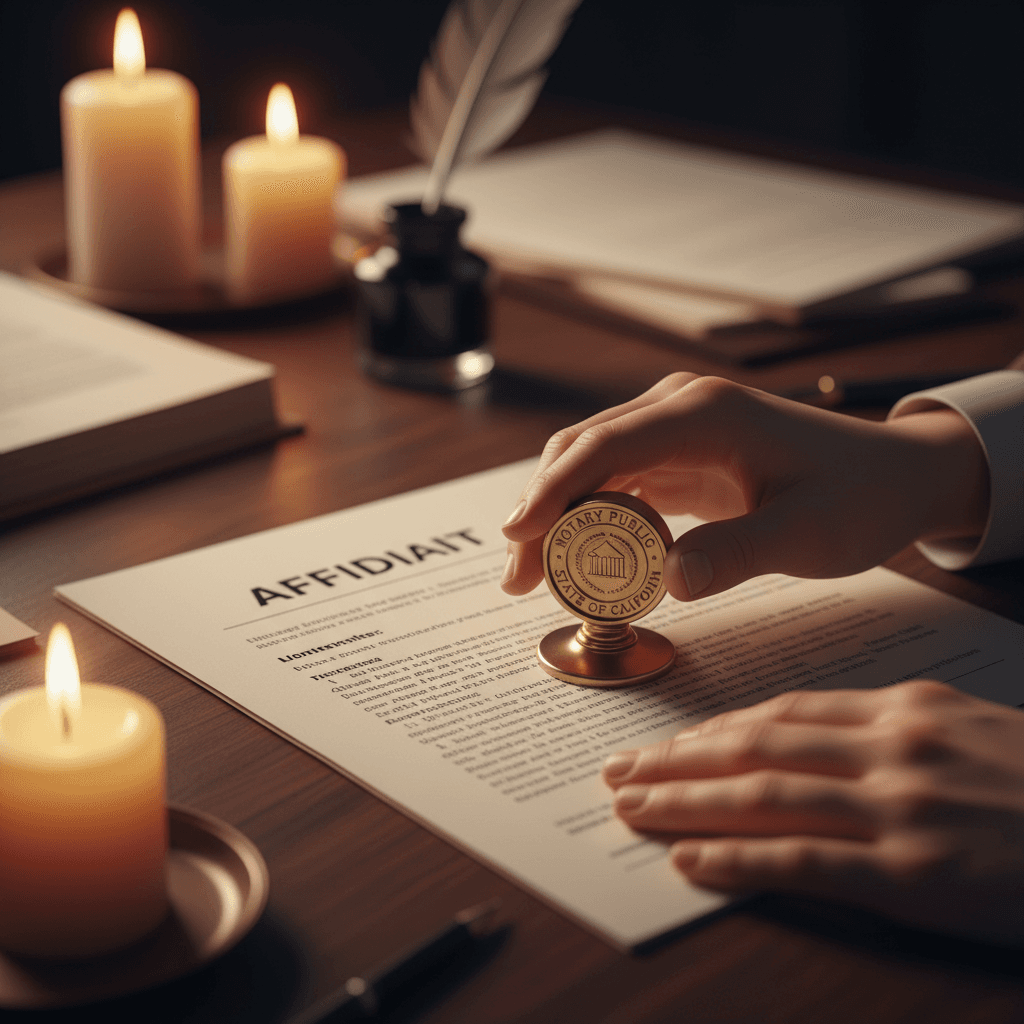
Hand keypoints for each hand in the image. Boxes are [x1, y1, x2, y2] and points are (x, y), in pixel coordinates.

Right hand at [500, 374, 987, 600]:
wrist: (894, 476)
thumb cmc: (858, 495)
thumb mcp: (807, 532)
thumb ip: (738, 554)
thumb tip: (666, 584)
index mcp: (703, 413)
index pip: (605, 446)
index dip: (552, 491)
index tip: (517, 538)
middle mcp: (678, 409)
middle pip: (581, 452)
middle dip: (540, 512)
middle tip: (518, 577)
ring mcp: (673, 430)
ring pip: (588, 466)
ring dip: (555, 517)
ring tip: (531, 577)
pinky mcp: (676, 455)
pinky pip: (613, 482)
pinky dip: (586, 518)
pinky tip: (575, 558)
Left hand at [601, 681, 1023, 944]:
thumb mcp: (975, 733)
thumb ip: (898, 733)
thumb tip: (821, 746)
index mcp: (908, 709)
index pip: (785, 713)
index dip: (717, 728)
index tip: (673, 740)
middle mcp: (893, 746)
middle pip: (758, 744)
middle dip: (681, 756)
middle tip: (621, 764)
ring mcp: (901, 807)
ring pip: (764, 793)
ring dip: (686, 800)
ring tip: (631, 805)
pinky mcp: (916, 874)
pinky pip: (804, 859)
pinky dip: (739, 857)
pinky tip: (691, 859)